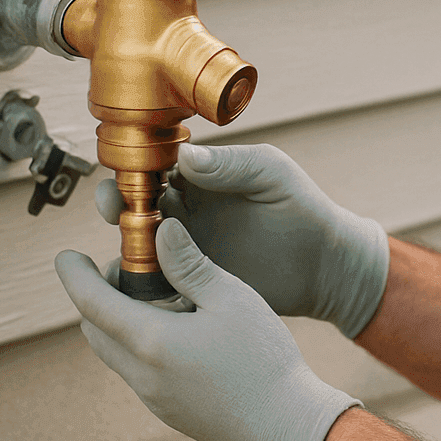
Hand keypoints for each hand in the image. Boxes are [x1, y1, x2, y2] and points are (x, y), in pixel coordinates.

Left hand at [56, 221, 360, 440]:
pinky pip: (139, 374)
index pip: (91, 302)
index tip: (67, 256)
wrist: (287, 426)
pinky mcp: (170, 412)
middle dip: (97, 298)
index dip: (74, 275)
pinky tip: (181, 334)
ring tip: (159, 299)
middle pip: (95, 331)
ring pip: (116, 354)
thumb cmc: (264, 360)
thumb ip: (190, 264)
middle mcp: (142, 375)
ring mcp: (154, 399)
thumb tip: (162, 231)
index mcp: (151, 341)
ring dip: (120, 324)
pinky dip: (141, 347)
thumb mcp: (230, 297)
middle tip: (126, 271)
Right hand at [97, 143, 388, 337]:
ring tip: (125, 246)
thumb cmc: (302, 208)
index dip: (134, 170)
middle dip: (117, 203)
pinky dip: (142, 281)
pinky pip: (157, 281)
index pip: (155, 167)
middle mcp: (185, 212)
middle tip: (115, 207)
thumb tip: (185, 156)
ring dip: (125, 244)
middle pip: (136, 204)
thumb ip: (231, 164)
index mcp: (200, 177)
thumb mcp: (272, 175)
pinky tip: (136, 282)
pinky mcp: (191, 283)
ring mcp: (186, 249)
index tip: (125, 175)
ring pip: (140, 244)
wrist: (325, 265)